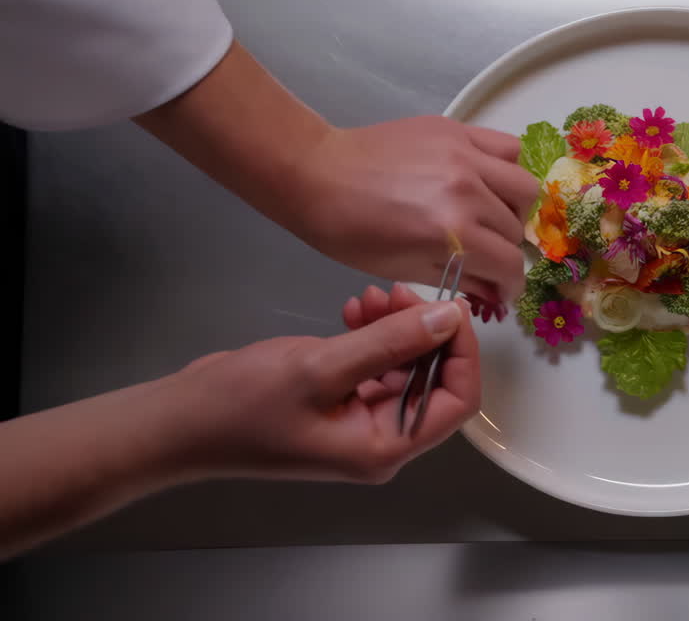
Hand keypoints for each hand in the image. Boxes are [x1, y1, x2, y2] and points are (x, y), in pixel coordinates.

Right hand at [180, 285, 478, 483]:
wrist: (178, 422)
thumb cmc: (243, 404)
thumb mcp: (320, 367)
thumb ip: (390, 342)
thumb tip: (449, 318)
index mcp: (386, 446)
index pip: (457, 399)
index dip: (461, 351)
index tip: (445, 305)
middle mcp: (381, 438)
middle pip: (434, 379)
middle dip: (423, 331)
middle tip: (395, 291)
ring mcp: (359, 420)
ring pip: (404, 366)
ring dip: (395, 327)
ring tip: (368, 298)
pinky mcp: (338, 401)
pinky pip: (374, 364)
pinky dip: (371, 335)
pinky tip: (352, 311)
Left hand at [288, 116, 537, 302]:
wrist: (317, 175)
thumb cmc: (351, 232)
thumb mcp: (406, 269)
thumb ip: (461, 278)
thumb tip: (496, 293)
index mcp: (453, 232)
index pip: (509, 264)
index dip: (509, 285)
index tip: (501, 288)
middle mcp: (468, 191)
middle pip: (515, 229)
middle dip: (505, 250)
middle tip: (485, 252)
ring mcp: (465, 155)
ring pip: (523, 186)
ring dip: (514, 208)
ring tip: (491, 213)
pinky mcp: (457, 130)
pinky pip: (507, 147)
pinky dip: (505, 167)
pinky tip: (484, 178)